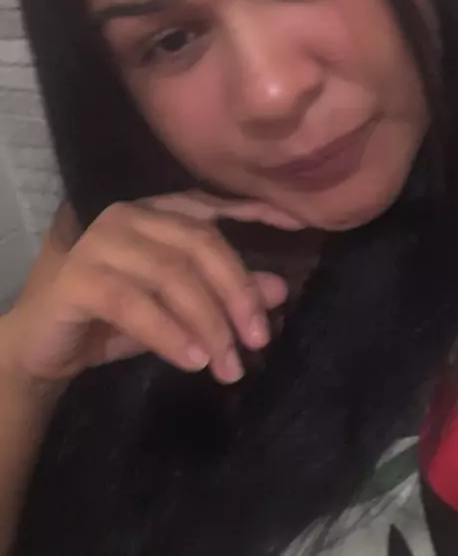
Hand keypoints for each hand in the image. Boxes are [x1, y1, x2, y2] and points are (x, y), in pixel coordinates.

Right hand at [1, 192, 302, 390]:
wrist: (46, 346)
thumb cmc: (118, 319)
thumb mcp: (181, 309)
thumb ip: (223, 295)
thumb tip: (279, 291)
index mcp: (156, 212)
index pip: (212, 205)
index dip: (255, 211)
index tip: (299, 226)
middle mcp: (130, 215)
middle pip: (200, 244)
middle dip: (236, 292)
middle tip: (259, 338)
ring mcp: (101, 242)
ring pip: (172, 275)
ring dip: (208, 322)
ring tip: (227, 365)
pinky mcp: (78, 277)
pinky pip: (135, 304)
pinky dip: (169, 333)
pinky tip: (193, 361)